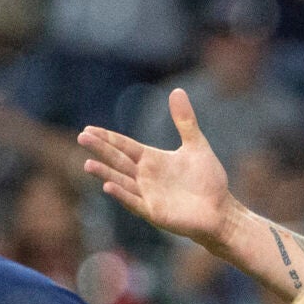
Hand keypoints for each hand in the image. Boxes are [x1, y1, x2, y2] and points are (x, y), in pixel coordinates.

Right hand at [78, 89, 235, 247]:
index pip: (124, 146)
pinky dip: (122, 195)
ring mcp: (148, 195)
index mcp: (152, 160)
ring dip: (105, 173)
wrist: (222, 211)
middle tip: (82, 138)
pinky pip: (135, 202)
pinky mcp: (155, 212)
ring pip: (121, 182)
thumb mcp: (196, 145)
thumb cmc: (208, 180)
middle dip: (100, 149)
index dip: (107, 138)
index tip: (88, 129)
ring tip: (87, 164)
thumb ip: (185, 121)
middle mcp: (145, 177)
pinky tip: (108, 186)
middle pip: (118, 161)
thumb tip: (177, 90)